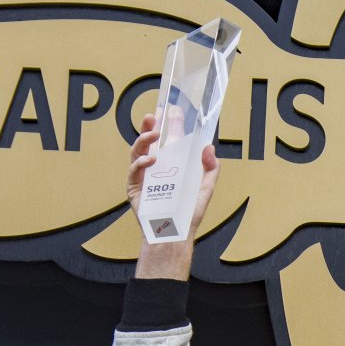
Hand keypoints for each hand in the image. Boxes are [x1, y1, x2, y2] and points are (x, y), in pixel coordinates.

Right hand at [129, 112, 220, 278]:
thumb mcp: (204, 190)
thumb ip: (210, 170)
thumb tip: (209, 147)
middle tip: (154, 115)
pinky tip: (151, 159)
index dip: (167, 125)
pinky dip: (141, 162)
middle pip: (148, 142)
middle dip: (148, 126)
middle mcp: (155, 169)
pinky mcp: (134, 188)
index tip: (169, 110)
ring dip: (144, 139)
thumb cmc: (188, 215)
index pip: (167, 141)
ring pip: (137, 151)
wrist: (175, 235)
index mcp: (170, 166)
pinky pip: (134, 170)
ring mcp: (142, 177)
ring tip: (154, 134)